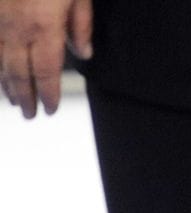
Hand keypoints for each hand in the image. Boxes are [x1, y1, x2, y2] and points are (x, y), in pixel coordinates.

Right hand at [0, 0, 92, 117]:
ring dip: (5, 84)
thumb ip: (81, 23)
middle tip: (30, 114)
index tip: (51, 109)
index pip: (47, 73)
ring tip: (13, 100)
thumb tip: (84, 52)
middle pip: (19, 73)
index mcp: (45, 26)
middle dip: (25, 98)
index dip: (48, 95)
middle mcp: (17, 27)